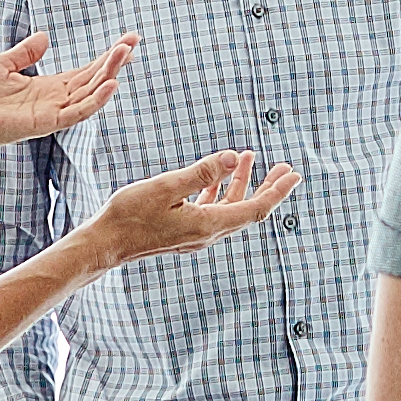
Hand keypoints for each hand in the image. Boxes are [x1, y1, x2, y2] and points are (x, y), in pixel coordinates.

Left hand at [0, 30, 135, 163]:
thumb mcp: (2, 64)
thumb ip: (25, 53)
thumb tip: (44, 37)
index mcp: (46, 88)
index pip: (84, 72)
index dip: (105, 58)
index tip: (126, 42)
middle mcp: (54, 101)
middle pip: (92, 80)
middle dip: (114, 62)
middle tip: (134, 42)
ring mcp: (52, 113)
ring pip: (90, 93)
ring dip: (109, 73)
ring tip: (126, 53)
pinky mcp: (46, 123)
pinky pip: (77, 112)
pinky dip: (95, 100)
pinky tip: (111, 84)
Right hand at [76, 148, 297, 269]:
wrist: (105, 243)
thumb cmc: (130, 214)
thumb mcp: (167, 187)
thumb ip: (202, 172)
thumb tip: (234, 157)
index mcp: (208, 224)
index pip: (255, 209)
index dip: (277, 191)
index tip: (294, 174)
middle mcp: (207, 233)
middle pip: (248, 210)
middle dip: (268, 188)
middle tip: (286, 168)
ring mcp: (195, 234)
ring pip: (230, 208)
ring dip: (243, 184)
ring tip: (248, 159)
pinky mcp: (183, 231)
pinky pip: (212, 210)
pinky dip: (220, 191)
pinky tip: (216, 177)